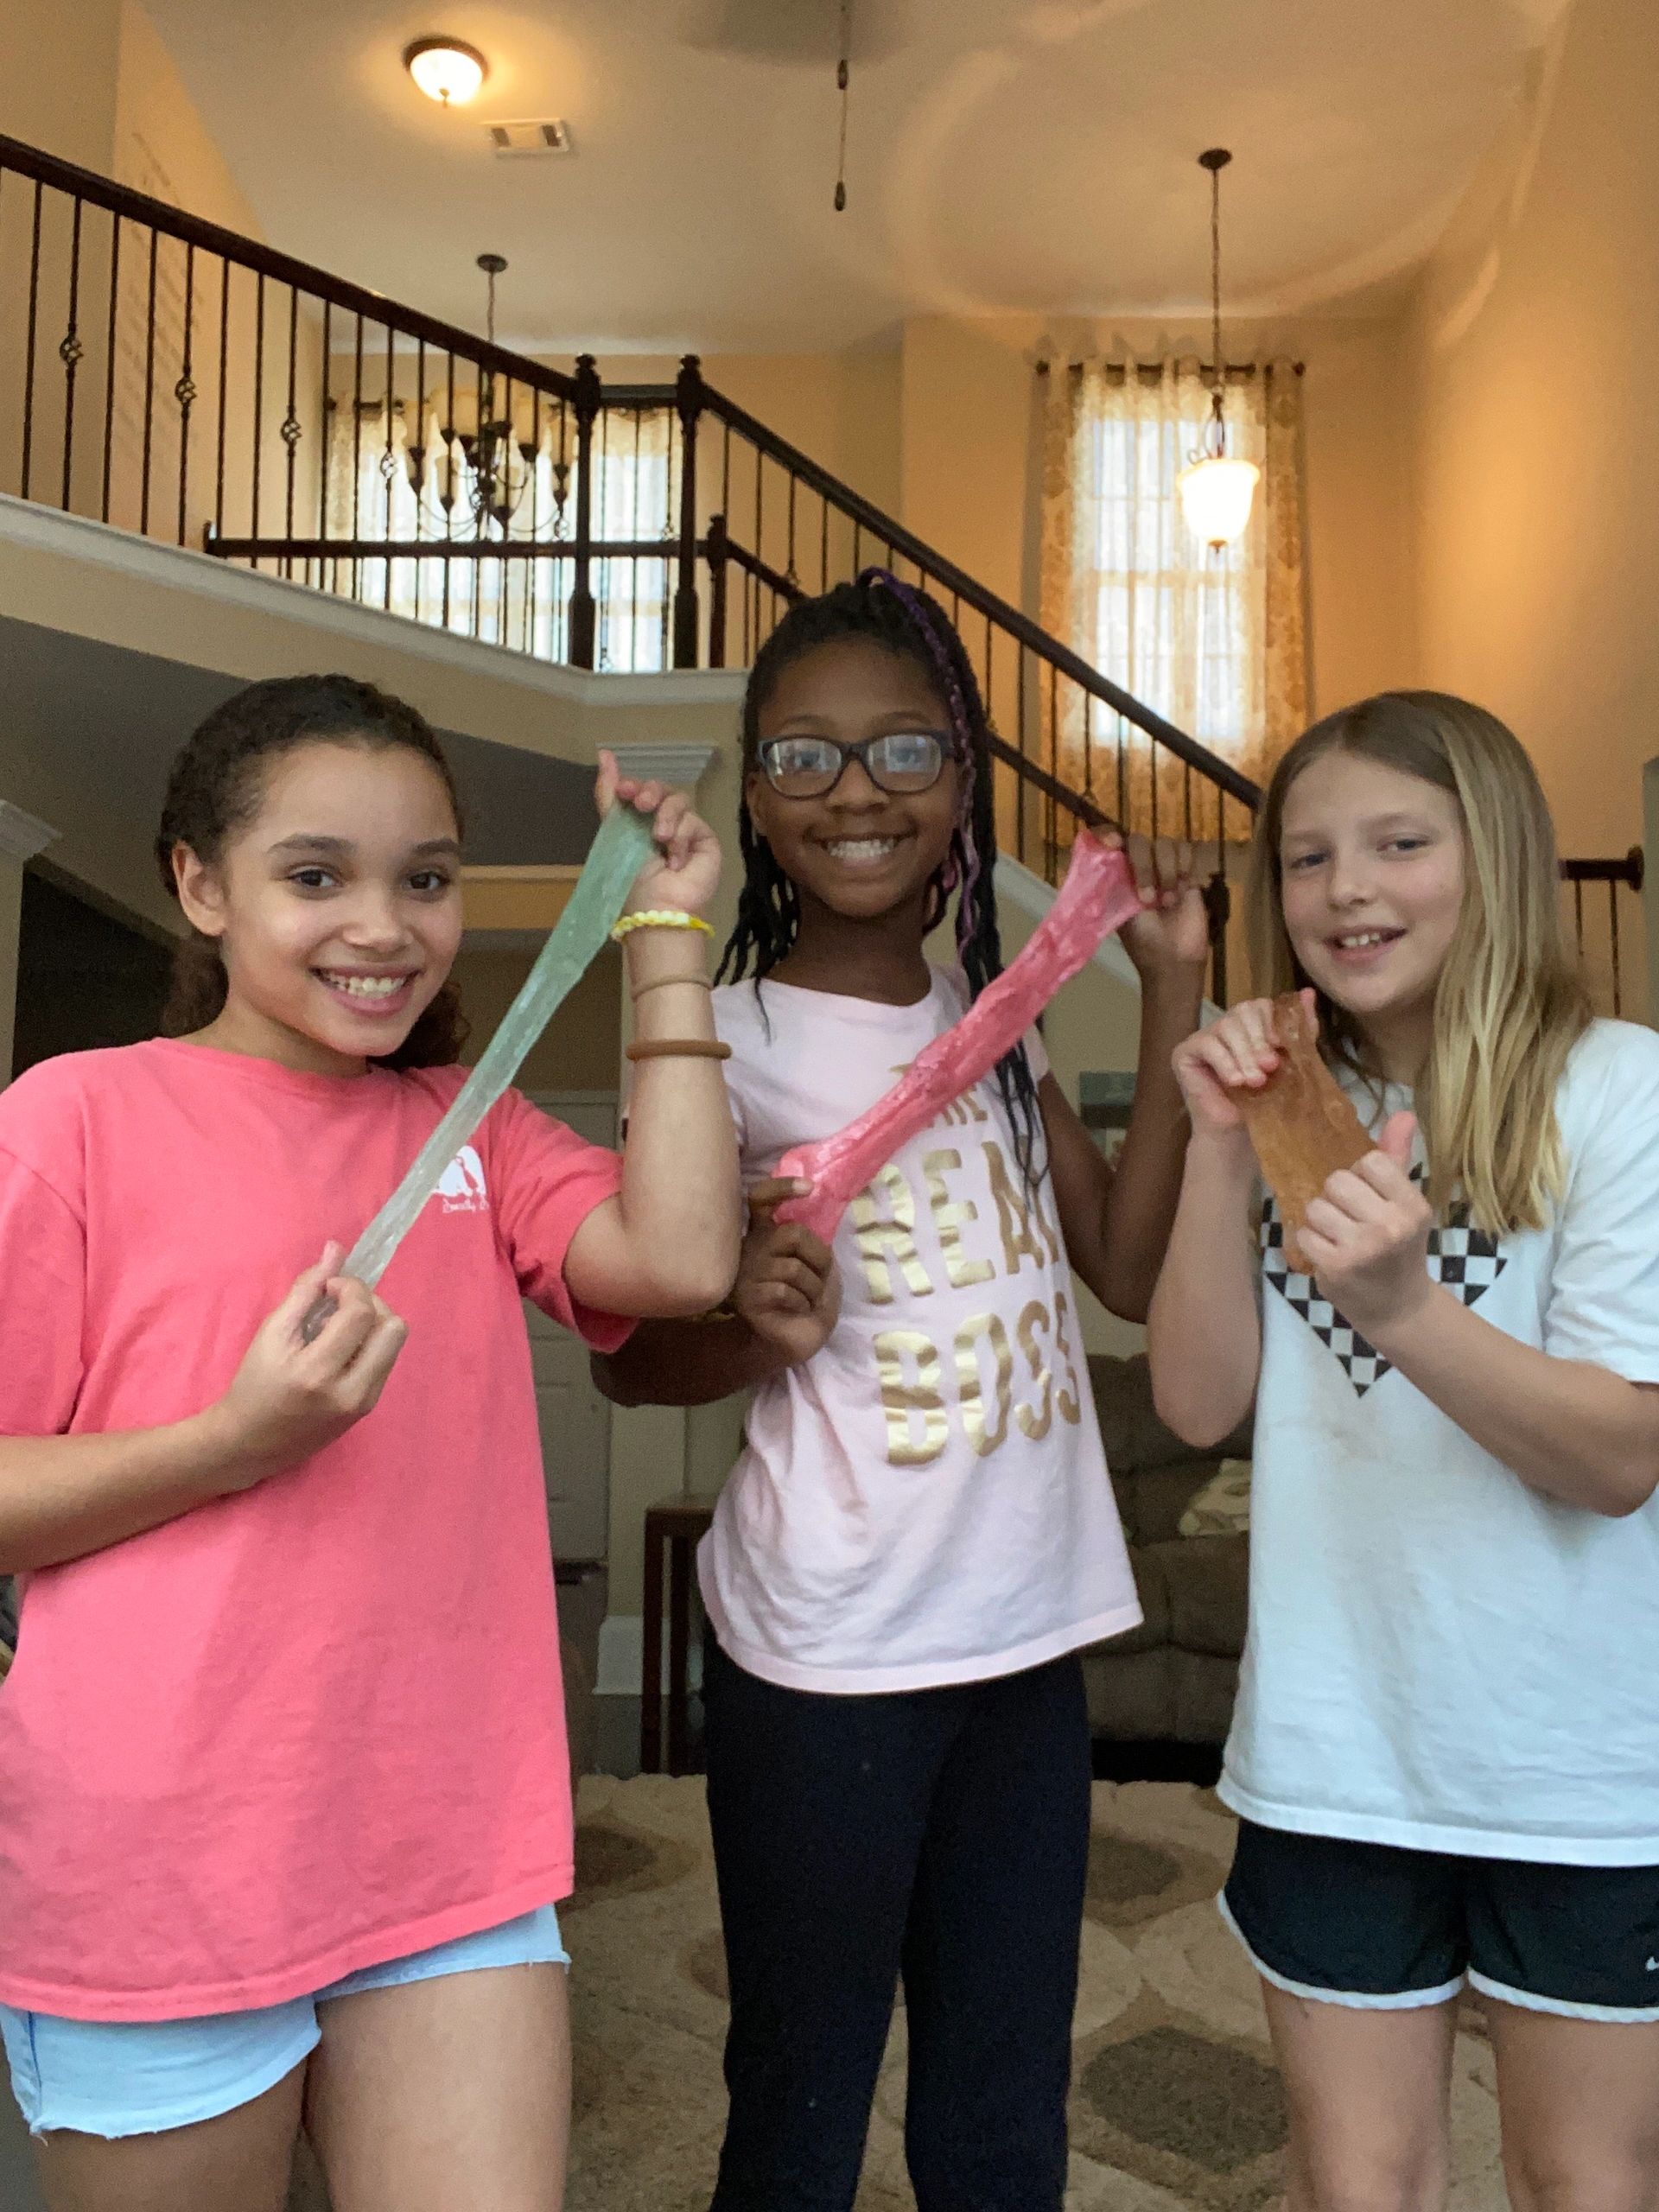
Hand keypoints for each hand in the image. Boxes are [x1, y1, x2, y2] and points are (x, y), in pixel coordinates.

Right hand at [206, 1244, 407, 1490]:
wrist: (251, 1441)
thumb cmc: (254, 1384)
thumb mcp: (271, 1333)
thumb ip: (305, 1290)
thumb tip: (336, 1249)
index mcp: (317, 1372)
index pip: (360, 1313)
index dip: (350, 1287)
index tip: (328, 1287)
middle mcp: (350, 1392)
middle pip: (392, 1327)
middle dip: (370, 1303)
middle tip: (340, 1305)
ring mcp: (364, 1403)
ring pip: (395, 1342)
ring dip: (374, 1323)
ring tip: (341, 1327)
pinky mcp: (369, 1408)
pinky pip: (387, 1360)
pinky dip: (370, 1344)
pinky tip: (343, 1348)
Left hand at [597, 749, 721, 918]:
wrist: (656, 907)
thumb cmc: (631, 880)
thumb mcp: (613, 833)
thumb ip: (608, 796)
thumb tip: (603, 753)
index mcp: (638, 823)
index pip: (640, 791)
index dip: (634, 785)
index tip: (624, 789)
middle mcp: (662, 824)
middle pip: (661, 789)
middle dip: (650, 792)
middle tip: (642, 805)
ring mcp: (685, 831)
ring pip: (679, 801)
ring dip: (666, 816)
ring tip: (659, 839)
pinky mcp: (705, 840)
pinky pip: (693, 821)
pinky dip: (681, 837)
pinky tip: (675, 861)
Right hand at [732, 1180, 841, 1367]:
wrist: (799, 1339)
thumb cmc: (810, 1299)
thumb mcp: (820, 1263)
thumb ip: (813, 1239)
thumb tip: (819, 1210)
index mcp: (767, 1233)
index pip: (761, 1199)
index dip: (781, 1187)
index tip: (809, 1188)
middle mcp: (752, 1247)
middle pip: (791, 1233)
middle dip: (818, 1257)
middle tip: (820, 1277)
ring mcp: (746, 1272)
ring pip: (792, 1267)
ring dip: (813, 1288)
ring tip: (808, 1300)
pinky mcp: (746, 1297)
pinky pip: (784, 1291)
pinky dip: (801, 1303)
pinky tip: (797, 1310)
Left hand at [1109, 833, 1209, 977]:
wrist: (1174, 959)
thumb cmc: (1143, 942)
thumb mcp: (1120, 914)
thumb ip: (1112, 885)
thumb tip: (1101, 857)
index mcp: (1118, 874)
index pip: (1109, 841)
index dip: (1108, 834)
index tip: (1113, 842)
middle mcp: (1140, 866)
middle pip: (1138, 841)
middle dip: (1142, 866)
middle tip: (1148, 899)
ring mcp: (1165, 867)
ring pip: (1164, 843)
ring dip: (1165, 870)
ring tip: (1168, 901)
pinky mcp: (1188, 872)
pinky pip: (1187, 850)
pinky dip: (1184, 865)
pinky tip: (1183, 888)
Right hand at [1171, 991, 1307, 1136]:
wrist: (1237, 1135)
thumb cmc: (1263, 1102)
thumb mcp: (1290, 1063)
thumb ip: (1300, 1030)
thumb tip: (1308, 992)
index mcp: (1250, 1026)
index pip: (1261, 1005)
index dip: (1272, 1023)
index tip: (1282, 1047)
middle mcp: (1227, 1026)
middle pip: (1243, 1010)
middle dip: (1259, 1039)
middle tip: (1270, 1067)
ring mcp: (1204, 1037)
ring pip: (1226, 1027)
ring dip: (1244, 1055)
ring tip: (1254, 1082)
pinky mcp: (1184, 1052)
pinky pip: (1207, 1044)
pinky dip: (1224, 1062)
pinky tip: (1235, 1082)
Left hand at [1299, 1114, 1434, 1339]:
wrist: (1397, 1308)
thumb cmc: (1398, 1249)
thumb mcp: (1405, 1205)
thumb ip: (1397, 1158)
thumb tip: (1403, 1113)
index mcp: (1413, 1206)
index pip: (1370, 1161)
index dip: (1360, 1176)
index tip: (1367, 1198)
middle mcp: (1392, 1226)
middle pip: (1337, 1180)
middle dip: (1336, 1197)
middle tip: (1350, 1219)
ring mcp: (1363, 1248)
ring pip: (1316, 1206)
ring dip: (1320, 1220)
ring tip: (1338, 1236)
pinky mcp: (1336, 1267)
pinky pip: (1303, 1233)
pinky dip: (1309, 1241)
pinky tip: (1328, 1253)